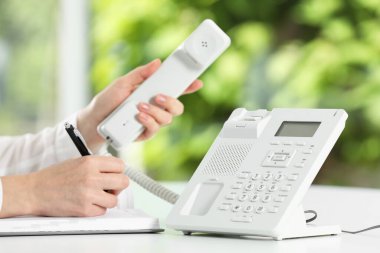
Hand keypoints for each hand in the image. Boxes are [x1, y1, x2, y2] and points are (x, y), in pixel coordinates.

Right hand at [0, 156, 128, 217]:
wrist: (35, 191)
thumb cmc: (55, 177)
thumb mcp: (77, 162)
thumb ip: (97, 165)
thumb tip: (116, 171)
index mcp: (90, 162)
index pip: (120, 165)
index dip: (119, 172)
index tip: (114, 176)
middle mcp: (91, 177)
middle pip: (123, 182)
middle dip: (118, 186)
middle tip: (109, 188)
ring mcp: (88, 194)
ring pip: (114, 200)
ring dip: (107, 200)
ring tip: (96, 196)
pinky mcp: (84, 209)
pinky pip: (102, 211)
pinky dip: (97, 209)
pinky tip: (87, 203)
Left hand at [77, 59, 202, 151]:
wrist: (93, 121)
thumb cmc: (107, 100)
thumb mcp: (122, 83)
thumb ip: (140, 74)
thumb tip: (157, 63)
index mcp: (152, 93)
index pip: (175, 90)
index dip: (188, 87)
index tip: (197, 82)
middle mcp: (155, 108)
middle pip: (177, 108)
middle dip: (172, 102)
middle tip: (158, 97)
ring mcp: (151, 121)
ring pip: (167, 119)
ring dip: (156, 112)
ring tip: (140, 107)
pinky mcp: (144, 133)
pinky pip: (155, 130)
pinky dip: (148, 122)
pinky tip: (138, 117)